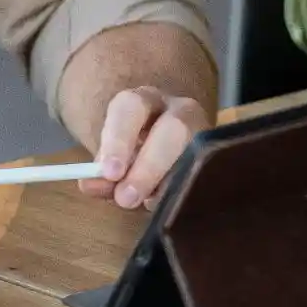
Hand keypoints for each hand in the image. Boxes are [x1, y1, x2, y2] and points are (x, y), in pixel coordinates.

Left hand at [82, 86, 213, 209]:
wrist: (167, 143)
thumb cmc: (136, 150)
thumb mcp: (115, 155)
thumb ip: (102, 170)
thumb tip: (90, 185)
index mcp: (143, 101)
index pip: (130, 108)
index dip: (119, 141)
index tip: (110, 173)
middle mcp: (179, 109)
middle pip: (173, 129)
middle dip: (149, 167)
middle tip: (127, 199)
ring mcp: (205, 132)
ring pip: (195, 154)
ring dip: (169, 184)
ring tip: (147, 204)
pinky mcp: (217, 156)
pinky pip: (205, 176)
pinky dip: (184, 193)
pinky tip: (168, 205)